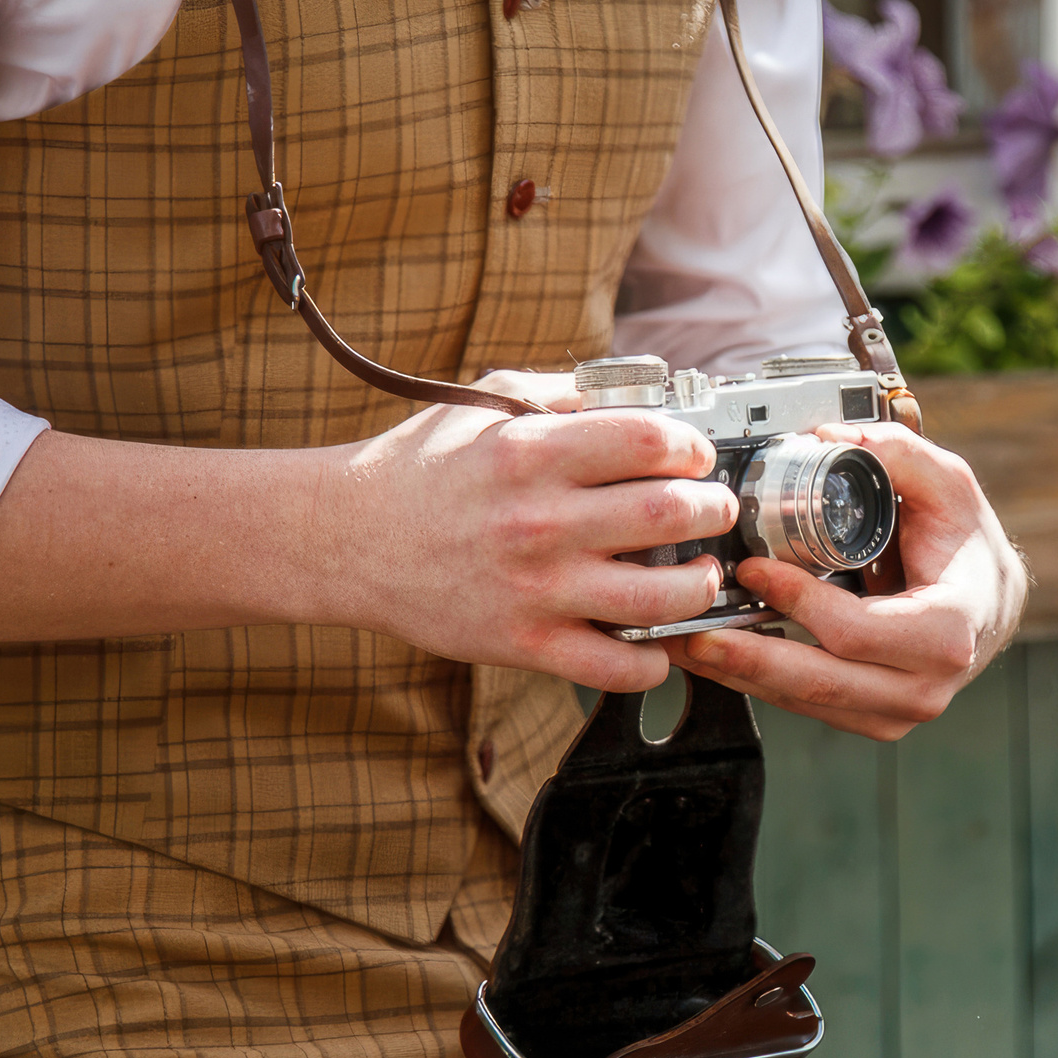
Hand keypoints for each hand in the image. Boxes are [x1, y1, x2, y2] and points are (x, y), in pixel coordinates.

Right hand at [320, 371, 734, 691]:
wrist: (344, 538)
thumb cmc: (417, 468)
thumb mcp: (486, 404)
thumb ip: (562, 394)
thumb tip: (637, 392)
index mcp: (531, 453)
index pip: (649, 441)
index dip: (691, 446)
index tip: (695, 456)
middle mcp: (538, 521)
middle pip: (669, 514)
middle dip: (712, 510)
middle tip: (713, 510)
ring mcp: (534, 589)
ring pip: (660, 597)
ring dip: (699, 584)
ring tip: (699, 573)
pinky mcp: (524, 645)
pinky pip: (615, 666)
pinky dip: (653, 659)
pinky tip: (655, 638)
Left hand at [670, 423, 1025, 739]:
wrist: (990, 602)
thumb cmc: (966, 545)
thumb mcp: (946, 485)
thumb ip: (896, 453)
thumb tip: (828, 436)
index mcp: (947, 631)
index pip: (855, 631)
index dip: (798, 603)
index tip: (753, 568)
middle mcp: (925, 685)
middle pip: (820, 682)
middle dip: (747, 656)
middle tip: (692, 630)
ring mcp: (899, 711)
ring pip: (806, 703)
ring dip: (741, 675)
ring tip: (687, 644)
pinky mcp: (873, 719)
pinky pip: (808, 708)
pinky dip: (759, 682)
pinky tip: (720, 656)